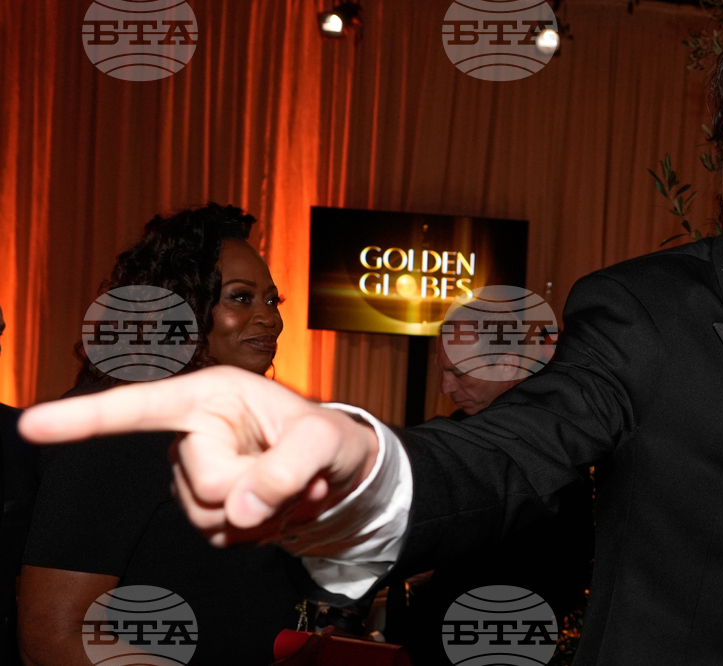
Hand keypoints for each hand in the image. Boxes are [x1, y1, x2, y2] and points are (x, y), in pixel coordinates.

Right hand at [18, 366, 379, 544]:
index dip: (84, 420)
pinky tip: (280, 506)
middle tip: (297, 476)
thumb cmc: (329, 438)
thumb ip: (286, 470)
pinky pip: (221, 536)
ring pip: (210, 518)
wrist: (337, 469)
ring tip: (292, 488)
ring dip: (262, 515)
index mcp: (212, 396)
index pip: (140, 408)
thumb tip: (238, 511)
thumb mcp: (324, 442)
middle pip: (203, 485)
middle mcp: (195, 432)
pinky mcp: (207, 506)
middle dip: (257, 491)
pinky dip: (259, 530)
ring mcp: (196, 473)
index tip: (33, 426)